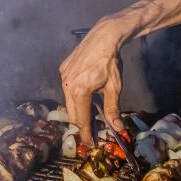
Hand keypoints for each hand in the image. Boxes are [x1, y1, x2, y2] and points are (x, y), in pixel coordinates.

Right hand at [59, 21, 127, 146]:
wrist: (104, 36)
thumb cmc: (111, 62)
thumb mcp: (114, 88)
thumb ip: (112, 110)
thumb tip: (116, 128)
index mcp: (79, 91)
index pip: (82, 119)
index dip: (86, 133)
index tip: (89, 143)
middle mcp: (67, 85)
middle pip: (72, 114)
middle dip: (82, 123)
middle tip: (93, 129)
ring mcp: (63, 76)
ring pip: (68, 102)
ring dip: (78, 109)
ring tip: (91, 112)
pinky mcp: (63, 69)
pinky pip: (67, 89)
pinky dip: (75, 96)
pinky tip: (86, 94)